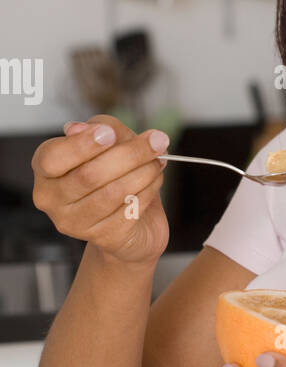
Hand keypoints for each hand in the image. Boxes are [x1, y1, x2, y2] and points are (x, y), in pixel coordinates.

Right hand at [31, 115, 169, 265]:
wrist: (133, 224)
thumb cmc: (116, 175)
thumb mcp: (111, 142)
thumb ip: (105, 129)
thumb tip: (97, 128)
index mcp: (46, 170)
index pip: (53, 157)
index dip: (82, 145)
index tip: (110, 133)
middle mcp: (52, 199)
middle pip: (89, 174)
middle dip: (129, 154)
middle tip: (157, 141)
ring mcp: (74, 222)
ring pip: (113, 192)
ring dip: (143, 172)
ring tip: (158, 161)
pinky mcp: (102, 237)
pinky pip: (128, 210)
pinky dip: (147, 191)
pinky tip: (154, 181)